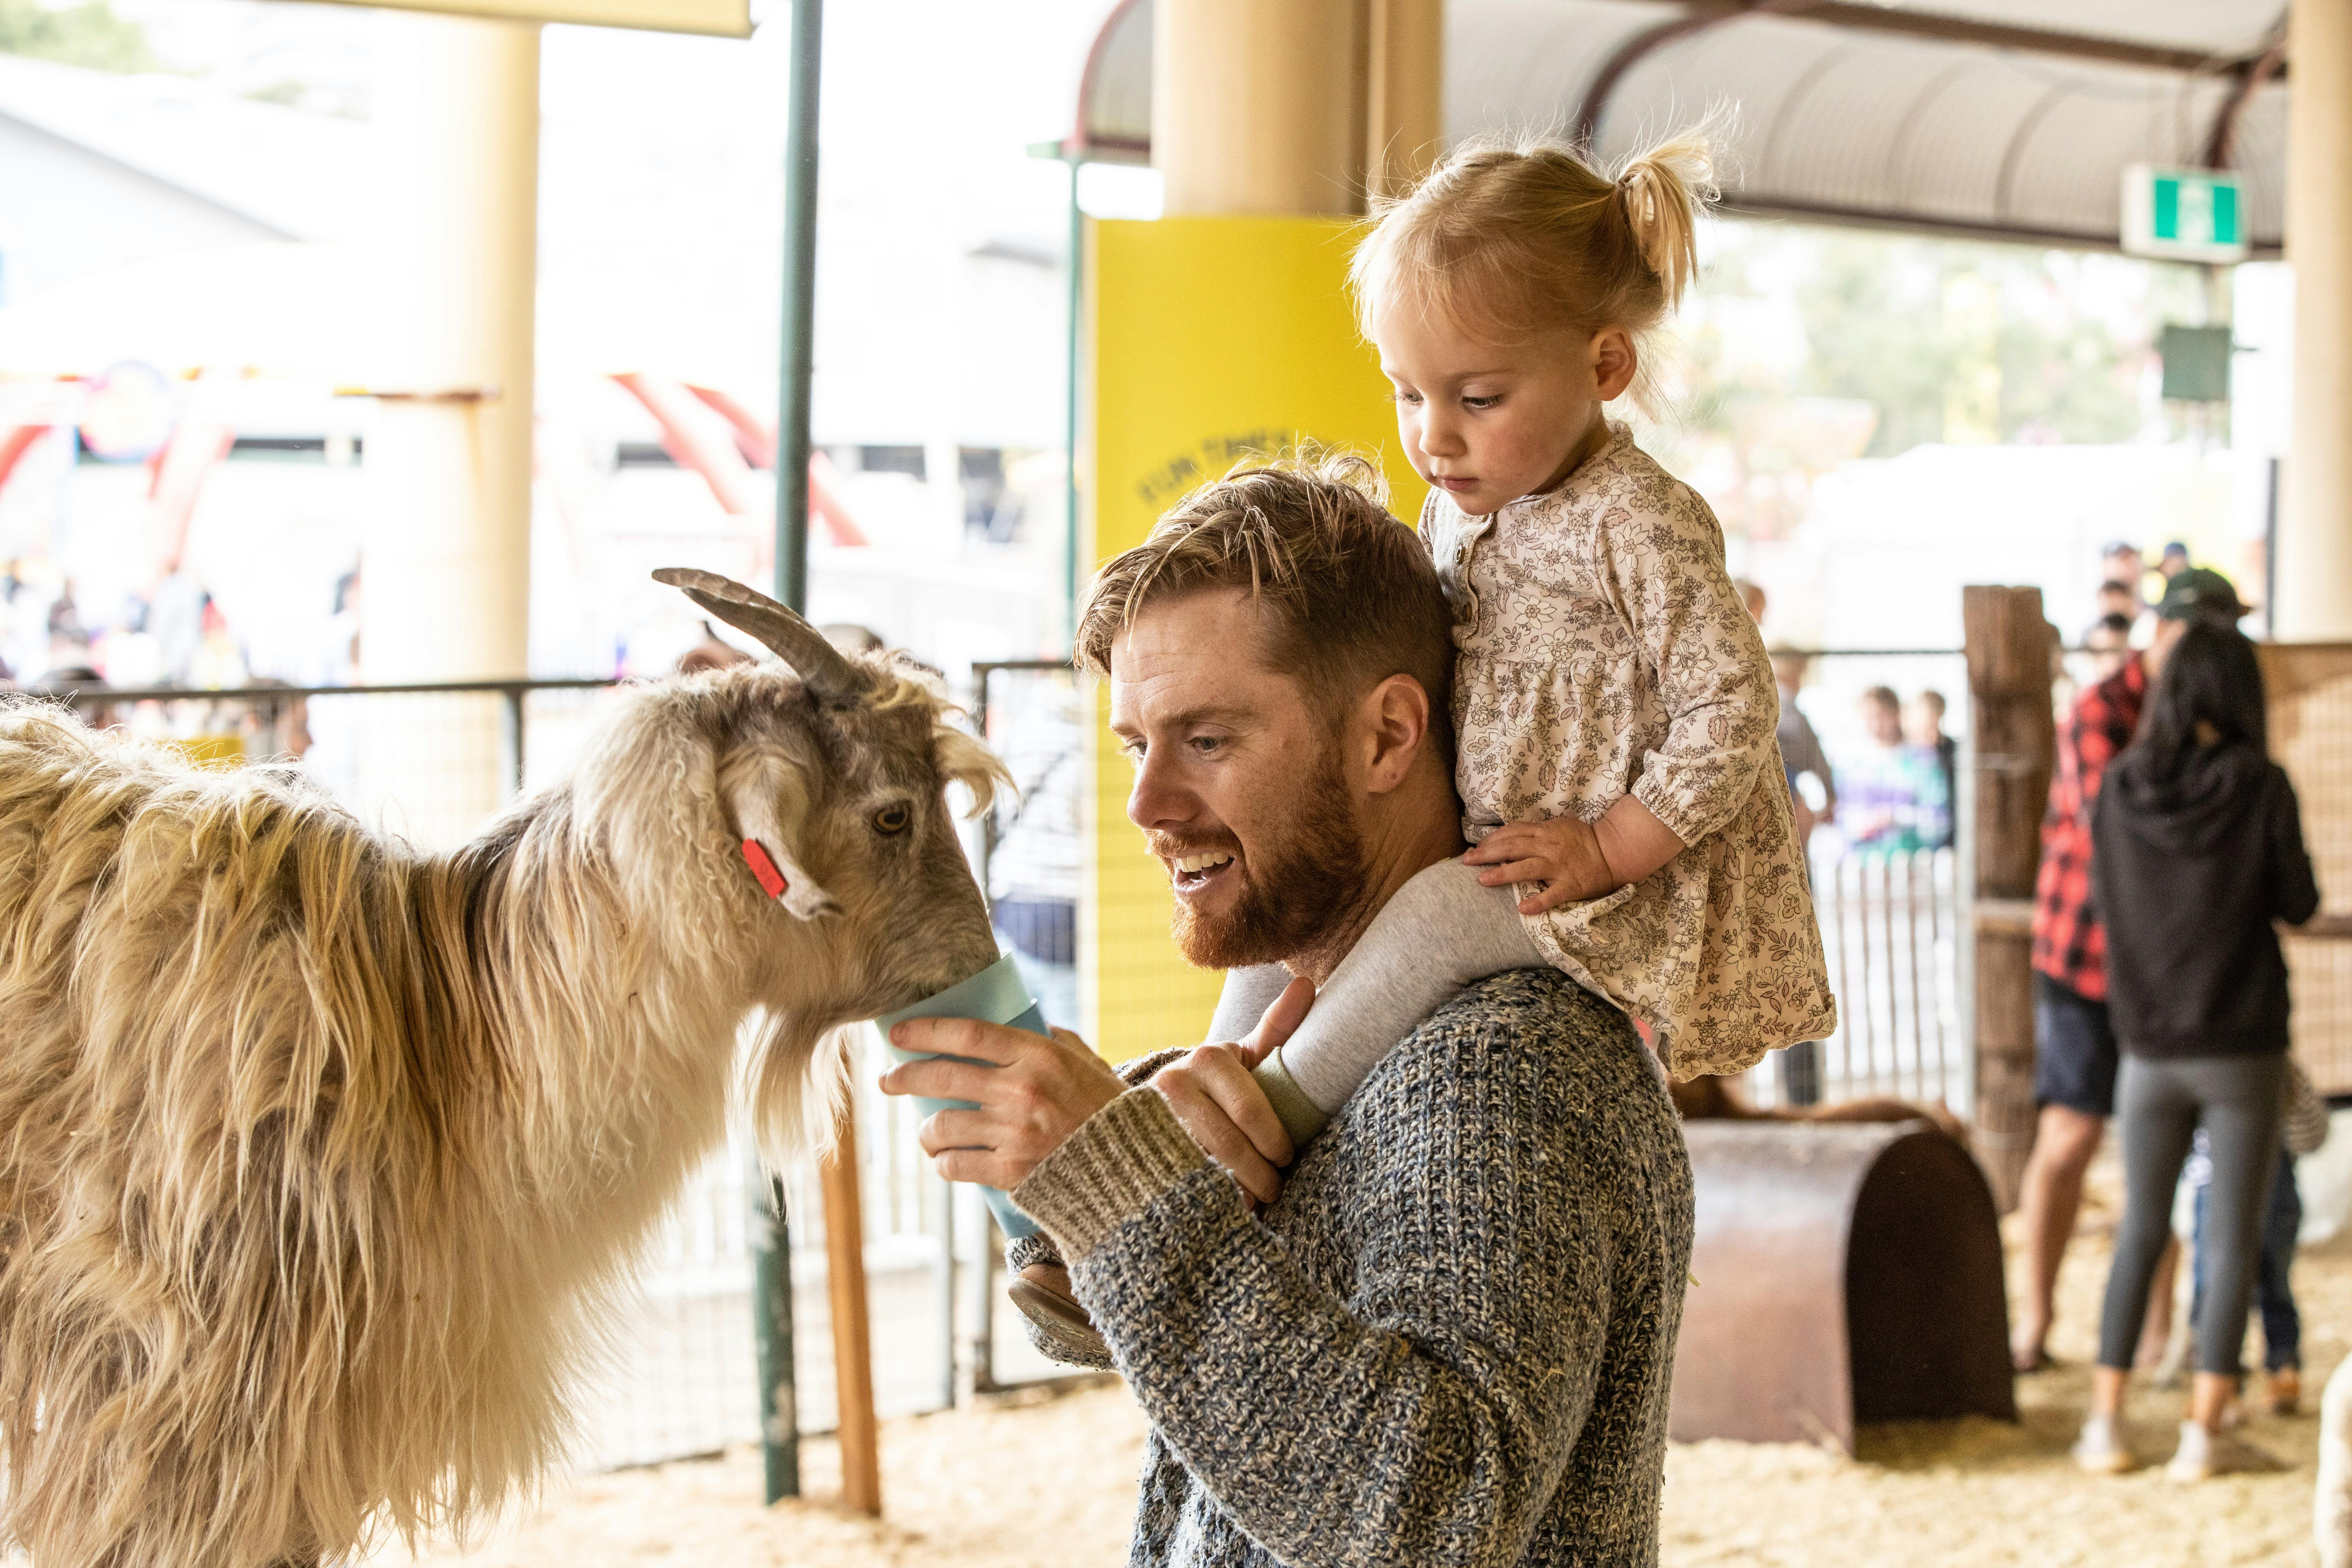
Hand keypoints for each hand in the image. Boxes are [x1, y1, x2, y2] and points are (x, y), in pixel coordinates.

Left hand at [879, 1019, 1127, 1191]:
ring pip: (942, 1126)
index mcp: (1040, 1057)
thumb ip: (1053, 1039)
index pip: (969, 1035)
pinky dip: (944, 1163)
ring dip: (926, 1130)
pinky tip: (948, 1160)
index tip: (898, 1034)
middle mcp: (1022, 1092)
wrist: (1130, 1172)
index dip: (926, 1031)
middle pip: (943, 1077)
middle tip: (887, 1080)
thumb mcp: (1087, 1063)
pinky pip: (955, 1165)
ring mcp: (1015, 1134)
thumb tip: (1022, 1021)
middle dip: (904, 1077)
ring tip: (927, 1131)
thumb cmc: (1106, 1111)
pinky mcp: (1011, 1172)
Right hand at [1146, 975, 1316, 1206]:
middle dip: (1258, 1174)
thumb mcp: (1245, 1057)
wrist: (1157, 1104)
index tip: (1286, 1158)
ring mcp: (1151, 1117)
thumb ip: (1278, 1028)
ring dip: (1234, 1190)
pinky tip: (1219, 1204)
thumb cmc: (1217, 1084)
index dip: (1274, 1141)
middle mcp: (1173, 1083)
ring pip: (1202, 1165)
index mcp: (1208, 1058)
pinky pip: (1177, 1181)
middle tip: (1274, 1190)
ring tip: (1253, 1201)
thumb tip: (1307, 984)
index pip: (1250, 1110)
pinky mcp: (1137, 1146)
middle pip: (1228, 1143)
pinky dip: (1204, 1196)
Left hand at [1464, 816, 1617, 913]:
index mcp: (1544, 832)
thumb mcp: (1557, 826)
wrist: (1613, 851)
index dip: (1490, 840)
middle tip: (1466, 861)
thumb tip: (1509, 835)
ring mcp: (1558, 867)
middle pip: (1511, 848)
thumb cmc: (1583, 839)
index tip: (1474, 848)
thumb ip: (1535, 831)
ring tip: (1482, 880)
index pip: (1511, 833)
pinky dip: (1537, 902)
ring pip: (1526, 869)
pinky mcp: (1570, 886)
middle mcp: (1548, 848)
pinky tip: (1523, 909)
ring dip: (1502, 874)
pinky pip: (1552, 896)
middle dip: (1486, 854)